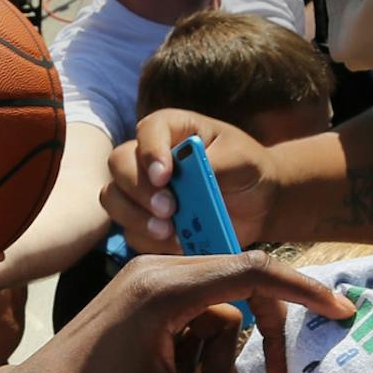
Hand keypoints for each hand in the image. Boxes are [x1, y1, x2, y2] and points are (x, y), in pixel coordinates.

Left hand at [12, 252, 351, 372]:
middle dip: (265, 331)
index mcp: (164, 291)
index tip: (339, 312)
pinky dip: (202, 341)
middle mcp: (156, 269)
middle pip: (242, 282)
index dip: (304, 291)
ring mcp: (145, 276)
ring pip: (219, 301)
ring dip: (225, 347)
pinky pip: (194, 306)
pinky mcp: (138, 292)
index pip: (254, 271)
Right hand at [103, 110, 276, 254]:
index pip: (148, 131)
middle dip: (139, 190)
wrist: (258, 204)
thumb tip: (183, 173)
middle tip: (169, 209)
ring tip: (169, 231)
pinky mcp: (145, 221)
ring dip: (136, 217)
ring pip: (114, 199)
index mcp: (171, 129)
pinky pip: (131, 232)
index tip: (165, 176)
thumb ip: (212, 162)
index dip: (151, 152)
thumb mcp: (240, 158)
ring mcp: (142, 190)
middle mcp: (148, 155)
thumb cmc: (247, 169)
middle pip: (119, 164)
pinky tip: (176, 243)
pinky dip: (150, 241)